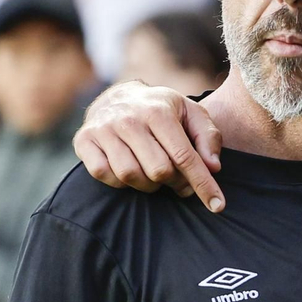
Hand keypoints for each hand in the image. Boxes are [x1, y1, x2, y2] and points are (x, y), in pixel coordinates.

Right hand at [74, 81, 224, 211]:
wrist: (118, 95)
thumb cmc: (161, 110)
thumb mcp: (191, 113)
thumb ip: (208, 137)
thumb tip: (213, 167)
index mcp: (158, 112)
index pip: (184, 156)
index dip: (203, 184)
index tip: (218, 206)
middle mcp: (128, 120)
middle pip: (158, 171)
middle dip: (176, 183)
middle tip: (180, 180)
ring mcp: (103, 130)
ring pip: (130, 176)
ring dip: (148, 185)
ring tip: (156, 175)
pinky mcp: (84, 141)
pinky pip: (103, 175)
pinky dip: (120, 182)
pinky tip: (132, 171)